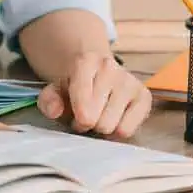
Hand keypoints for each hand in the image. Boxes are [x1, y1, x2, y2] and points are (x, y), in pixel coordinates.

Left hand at [36, 52, 151, 138]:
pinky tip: (114, 116)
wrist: (95, 71)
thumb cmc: (74, 86)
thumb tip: (55, 111)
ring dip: (103, 126)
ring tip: (100, 113)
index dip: (77, 119)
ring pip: (113, 127)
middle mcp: (110, 67)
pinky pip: (129, 129)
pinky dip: (119, 129)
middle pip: (98, 121)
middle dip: (90, 123)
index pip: (83, 108)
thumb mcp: (54, 91)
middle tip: (88, 114)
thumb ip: (49, 101)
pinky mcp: (144, 95)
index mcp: (85, 62)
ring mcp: (130, 80)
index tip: (76, 115)